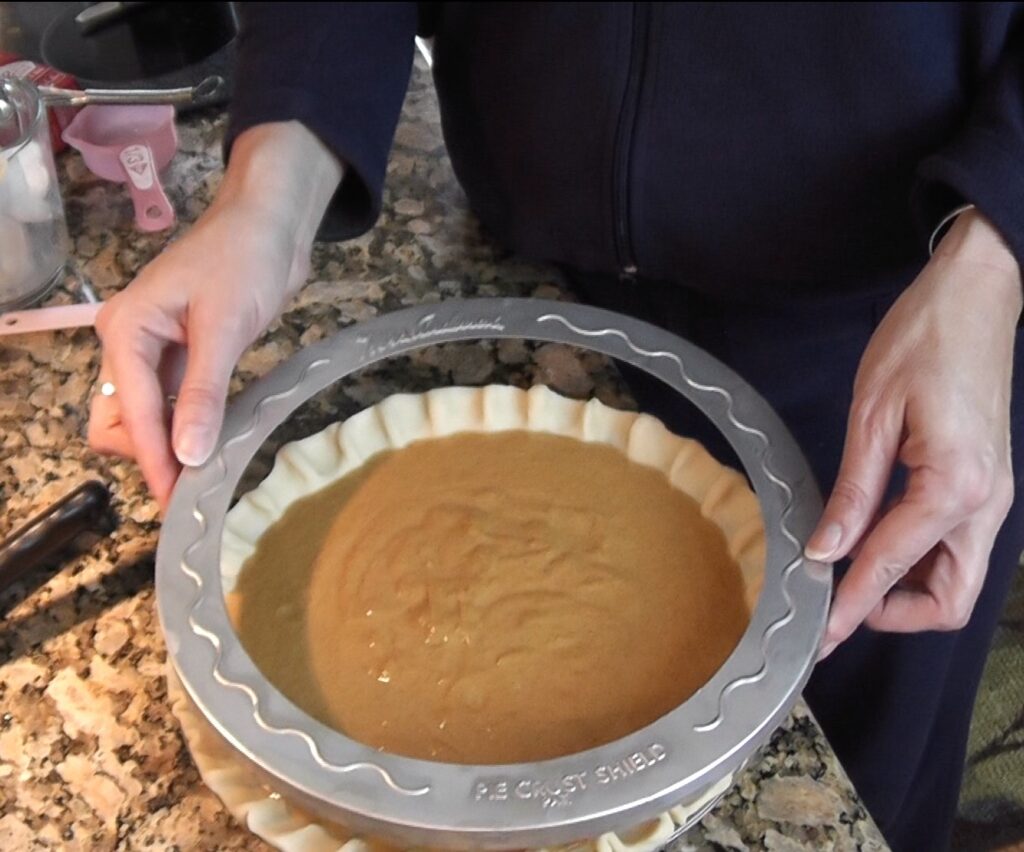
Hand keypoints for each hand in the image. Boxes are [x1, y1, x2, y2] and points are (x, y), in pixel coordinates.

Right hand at [88, 123, 341, 509]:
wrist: (273, 221)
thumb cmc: (244, 258)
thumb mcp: (224, 327)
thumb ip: (203, 393)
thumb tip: (187, 455)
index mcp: (126, 329)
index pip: (134, 413)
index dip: (154, 460)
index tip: (177, 503)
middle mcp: (130, 342)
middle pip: (123, 421)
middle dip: (151, 456)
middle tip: (195, 492)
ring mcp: (156, 349)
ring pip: (147, 416)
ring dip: (169, 446)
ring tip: (206, 480)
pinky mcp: (185, 353)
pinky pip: (173, 402)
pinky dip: (187, 426)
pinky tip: (212, 446)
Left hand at [806, 210, 1021, 657]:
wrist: (976, 296)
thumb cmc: (923, 341)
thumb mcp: (872, 416)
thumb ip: (853, 492)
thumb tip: (826, 549)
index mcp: (954, 487)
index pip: (891, 567)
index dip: (849, 606)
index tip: (817, 636)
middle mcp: (986, 504)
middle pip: (948, 598)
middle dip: (893, 612)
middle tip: (838, 604)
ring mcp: (994, 496)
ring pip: (957, 577)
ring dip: (908, 590)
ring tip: (851, 571)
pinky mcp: (988, 483)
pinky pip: (958, 545)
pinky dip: (921, 558)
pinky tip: (878, 540)